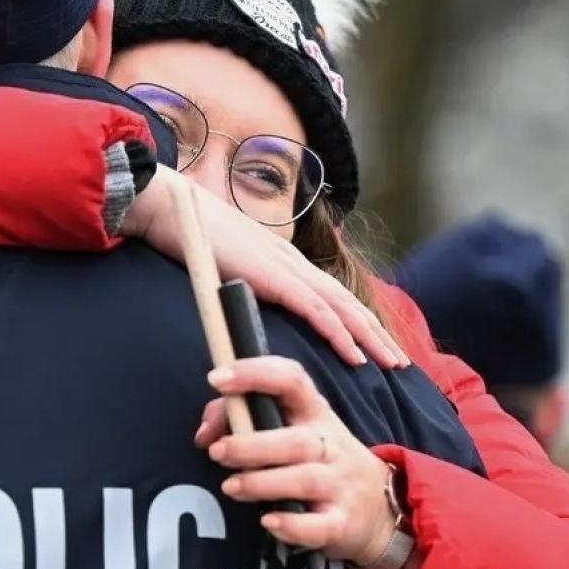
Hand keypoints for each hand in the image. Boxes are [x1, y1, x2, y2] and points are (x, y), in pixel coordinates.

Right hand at [122, 167, 407, 368]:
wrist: (169, 205)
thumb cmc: (186, 232)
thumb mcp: (219, 262)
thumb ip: (235, 280)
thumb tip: (236, 301)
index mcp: (280, 258)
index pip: (328, 292)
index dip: (353, 318)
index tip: (371, 343)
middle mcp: (291, 260)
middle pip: (345, 300)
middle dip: (374, 331)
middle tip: (399, 360)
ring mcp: (285, 266)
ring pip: (340, 307)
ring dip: (369, 336)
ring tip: (391, 363)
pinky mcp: (273, 276)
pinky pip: (315, 309)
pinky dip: (339, 333)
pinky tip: (356, 355)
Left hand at [196, 356, 398, 565]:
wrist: (380, 508)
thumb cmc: (319, 461)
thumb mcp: (292, 431)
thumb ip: (239, 420)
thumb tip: (204, 435)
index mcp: (314, 414)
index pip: (292, 380)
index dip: (255, 374)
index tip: (217, 378)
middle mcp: (329, 446)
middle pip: (296, 440)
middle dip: (252, 445)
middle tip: (218, 451)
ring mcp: (339, 485)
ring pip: (304, 480)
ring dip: (263, 483)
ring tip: (231, 487)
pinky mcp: (341, 524)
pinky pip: (319, 526)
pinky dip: (293, 525)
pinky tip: (269, 521)